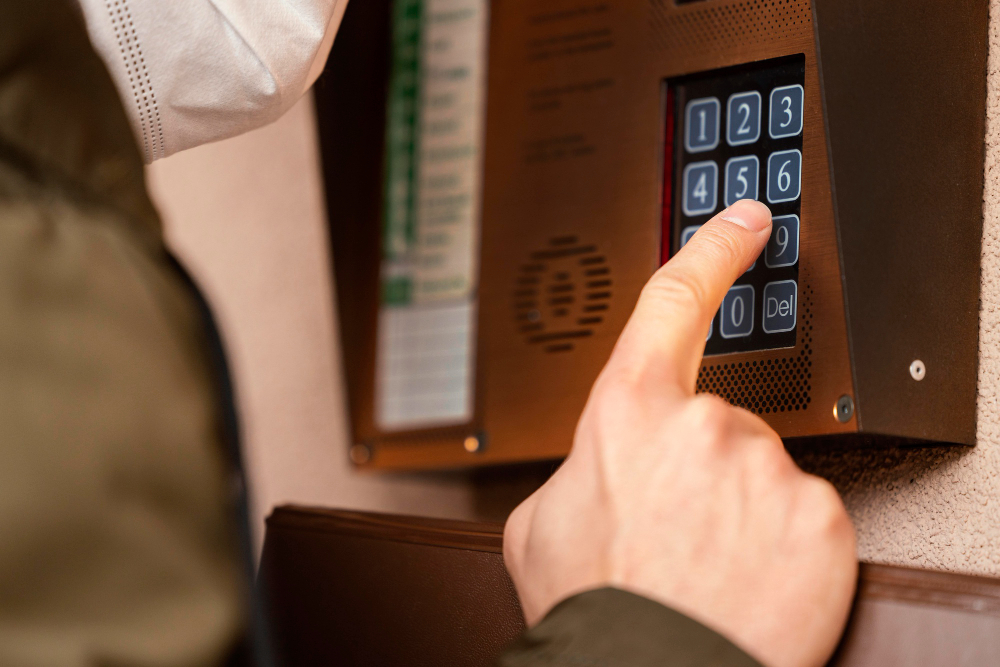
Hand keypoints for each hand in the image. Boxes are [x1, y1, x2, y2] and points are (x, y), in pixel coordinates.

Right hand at [503, 200, 856, 666]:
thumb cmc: (591, 604)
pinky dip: (781, 544)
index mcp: (629, 411)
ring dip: (738, 509)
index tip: (745, 221)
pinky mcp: (819, 517)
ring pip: (759, 471)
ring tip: (703, 563)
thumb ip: (578, 469)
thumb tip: (595, 468)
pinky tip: (746, 577)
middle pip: (716, 420)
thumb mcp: (538, 523)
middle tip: (672, 529)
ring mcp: (765, 467)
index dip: (712, 252)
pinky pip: (802, 514)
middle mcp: (701, 424)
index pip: (674, 303)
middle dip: (698, 466)